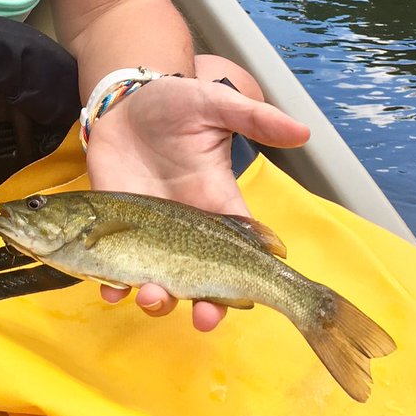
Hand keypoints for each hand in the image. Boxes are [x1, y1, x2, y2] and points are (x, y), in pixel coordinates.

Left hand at [85, 58, 308, 330]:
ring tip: (152, 295)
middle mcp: (186, 229)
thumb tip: (304, 132)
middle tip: (201, 315)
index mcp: (217, 204)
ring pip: (160, 283)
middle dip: (205, 307)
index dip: (246, 281)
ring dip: (158, 300)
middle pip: (202, 282)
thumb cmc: (173, 102)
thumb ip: (254, 118)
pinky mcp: (113, 231)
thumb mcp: (215, 103)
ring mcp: (149, 234)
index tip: (245, 299)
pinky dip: (114, 287)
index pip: (241, 252)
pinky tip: (112, 292)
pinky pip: (115, 270)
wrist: (123, 99)